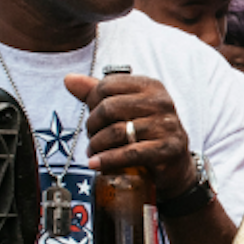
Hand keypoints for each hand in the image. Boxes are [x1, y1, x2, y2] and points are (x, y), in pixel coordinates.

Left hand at [63, 71, 191, 187]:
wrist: (174, 162)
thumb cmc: (144, 131)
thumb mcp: (123, 108)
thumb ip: (97, 93)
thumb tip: (69, 79)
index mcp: (150, 86)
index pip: (107, 85)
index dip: (91, 102)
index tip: (93, 116)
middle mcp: (161, 102)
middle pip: (109, 108)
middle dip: (92, 125)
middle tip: (91, 137)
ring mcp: (166, 125)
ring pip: (116, 131)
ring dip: (96, 145)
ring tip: (93, 152)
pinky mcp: (167, 149)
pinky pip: (129, 153)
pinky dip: (107, 159)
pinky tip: (95, 163)